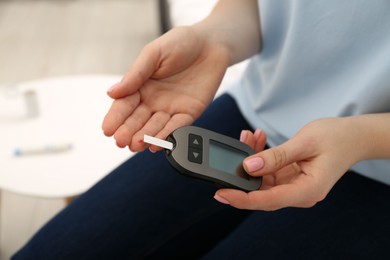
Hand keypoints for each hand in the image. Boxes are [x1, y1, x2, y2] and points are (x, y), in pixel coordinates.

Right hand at [102, 26, 229, 151]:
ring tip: (136, 145)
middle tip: (120, 141)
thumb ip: (135, 74)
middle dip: (128, 131)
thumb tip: (111, 93)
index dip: (115, 117)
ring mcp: (170, 108)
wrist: (211, 43)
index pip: (124, 104)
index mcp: (141, 85)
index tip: (107, 130)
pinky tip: (156, 144)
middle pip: (137, 119)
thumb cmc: (181, 43)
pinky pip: (177, 127)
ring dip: (145, 137)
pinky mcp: (189, 113)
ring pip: (155, 126)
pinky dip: (167, 136)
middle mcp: (154, 100)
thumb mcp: (153, 53)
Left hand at [214, 118, 362, 210]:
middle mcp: (299, 193)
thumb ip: (276, 157)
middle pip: (261, 193)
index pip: (268, 200)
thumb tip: (248, 167)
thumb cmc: (335, 138)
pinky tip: (257, 139)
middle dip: (241, 174)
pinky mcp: (290, 178)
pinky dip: (260, 156)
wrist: (352, 137)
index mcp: (307, 190)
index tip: (221, 194)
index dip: (242, 199)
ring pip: (262, 180)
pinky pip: (268, 171)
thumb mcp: (304, 143)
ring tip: (248, 136)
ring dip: (251, 160)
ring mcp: (294, 186)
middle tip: (227, 155)